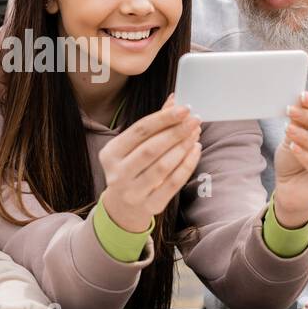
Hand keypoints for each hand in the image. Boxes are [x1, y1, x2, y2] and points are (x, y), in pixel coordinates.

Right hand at [98, 95, 202, 233]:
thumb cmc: (131, 169)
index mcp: (111, 154)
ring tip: (196, 133)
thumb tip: (174, 99)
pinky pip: (173, 183)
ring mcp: (133, 192)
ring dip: (183, 147)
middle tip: (194, 120)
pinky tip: (195, 151)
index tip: (184, 108)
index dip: (163, 118)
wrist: (123, 209)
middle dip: (176, 132)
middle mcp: (118, 174)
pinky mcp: (149, 206)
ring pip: (163, 166)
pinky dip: (187, 165)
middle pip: (151, 149)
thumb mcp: (133, 147)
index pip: (139, 131)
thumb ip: (153, 125)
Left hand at [273, 91, 307, 227]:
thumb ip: (299, 123)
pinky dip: (307, 156)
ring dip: (306, 136)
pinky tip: (294, 147)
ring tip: (288, 128)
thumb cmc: (294, 161)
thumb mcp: (293, 138)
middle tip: (290, 110)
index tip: (300, 96)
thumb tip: (298, 102)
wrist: (289, 190)